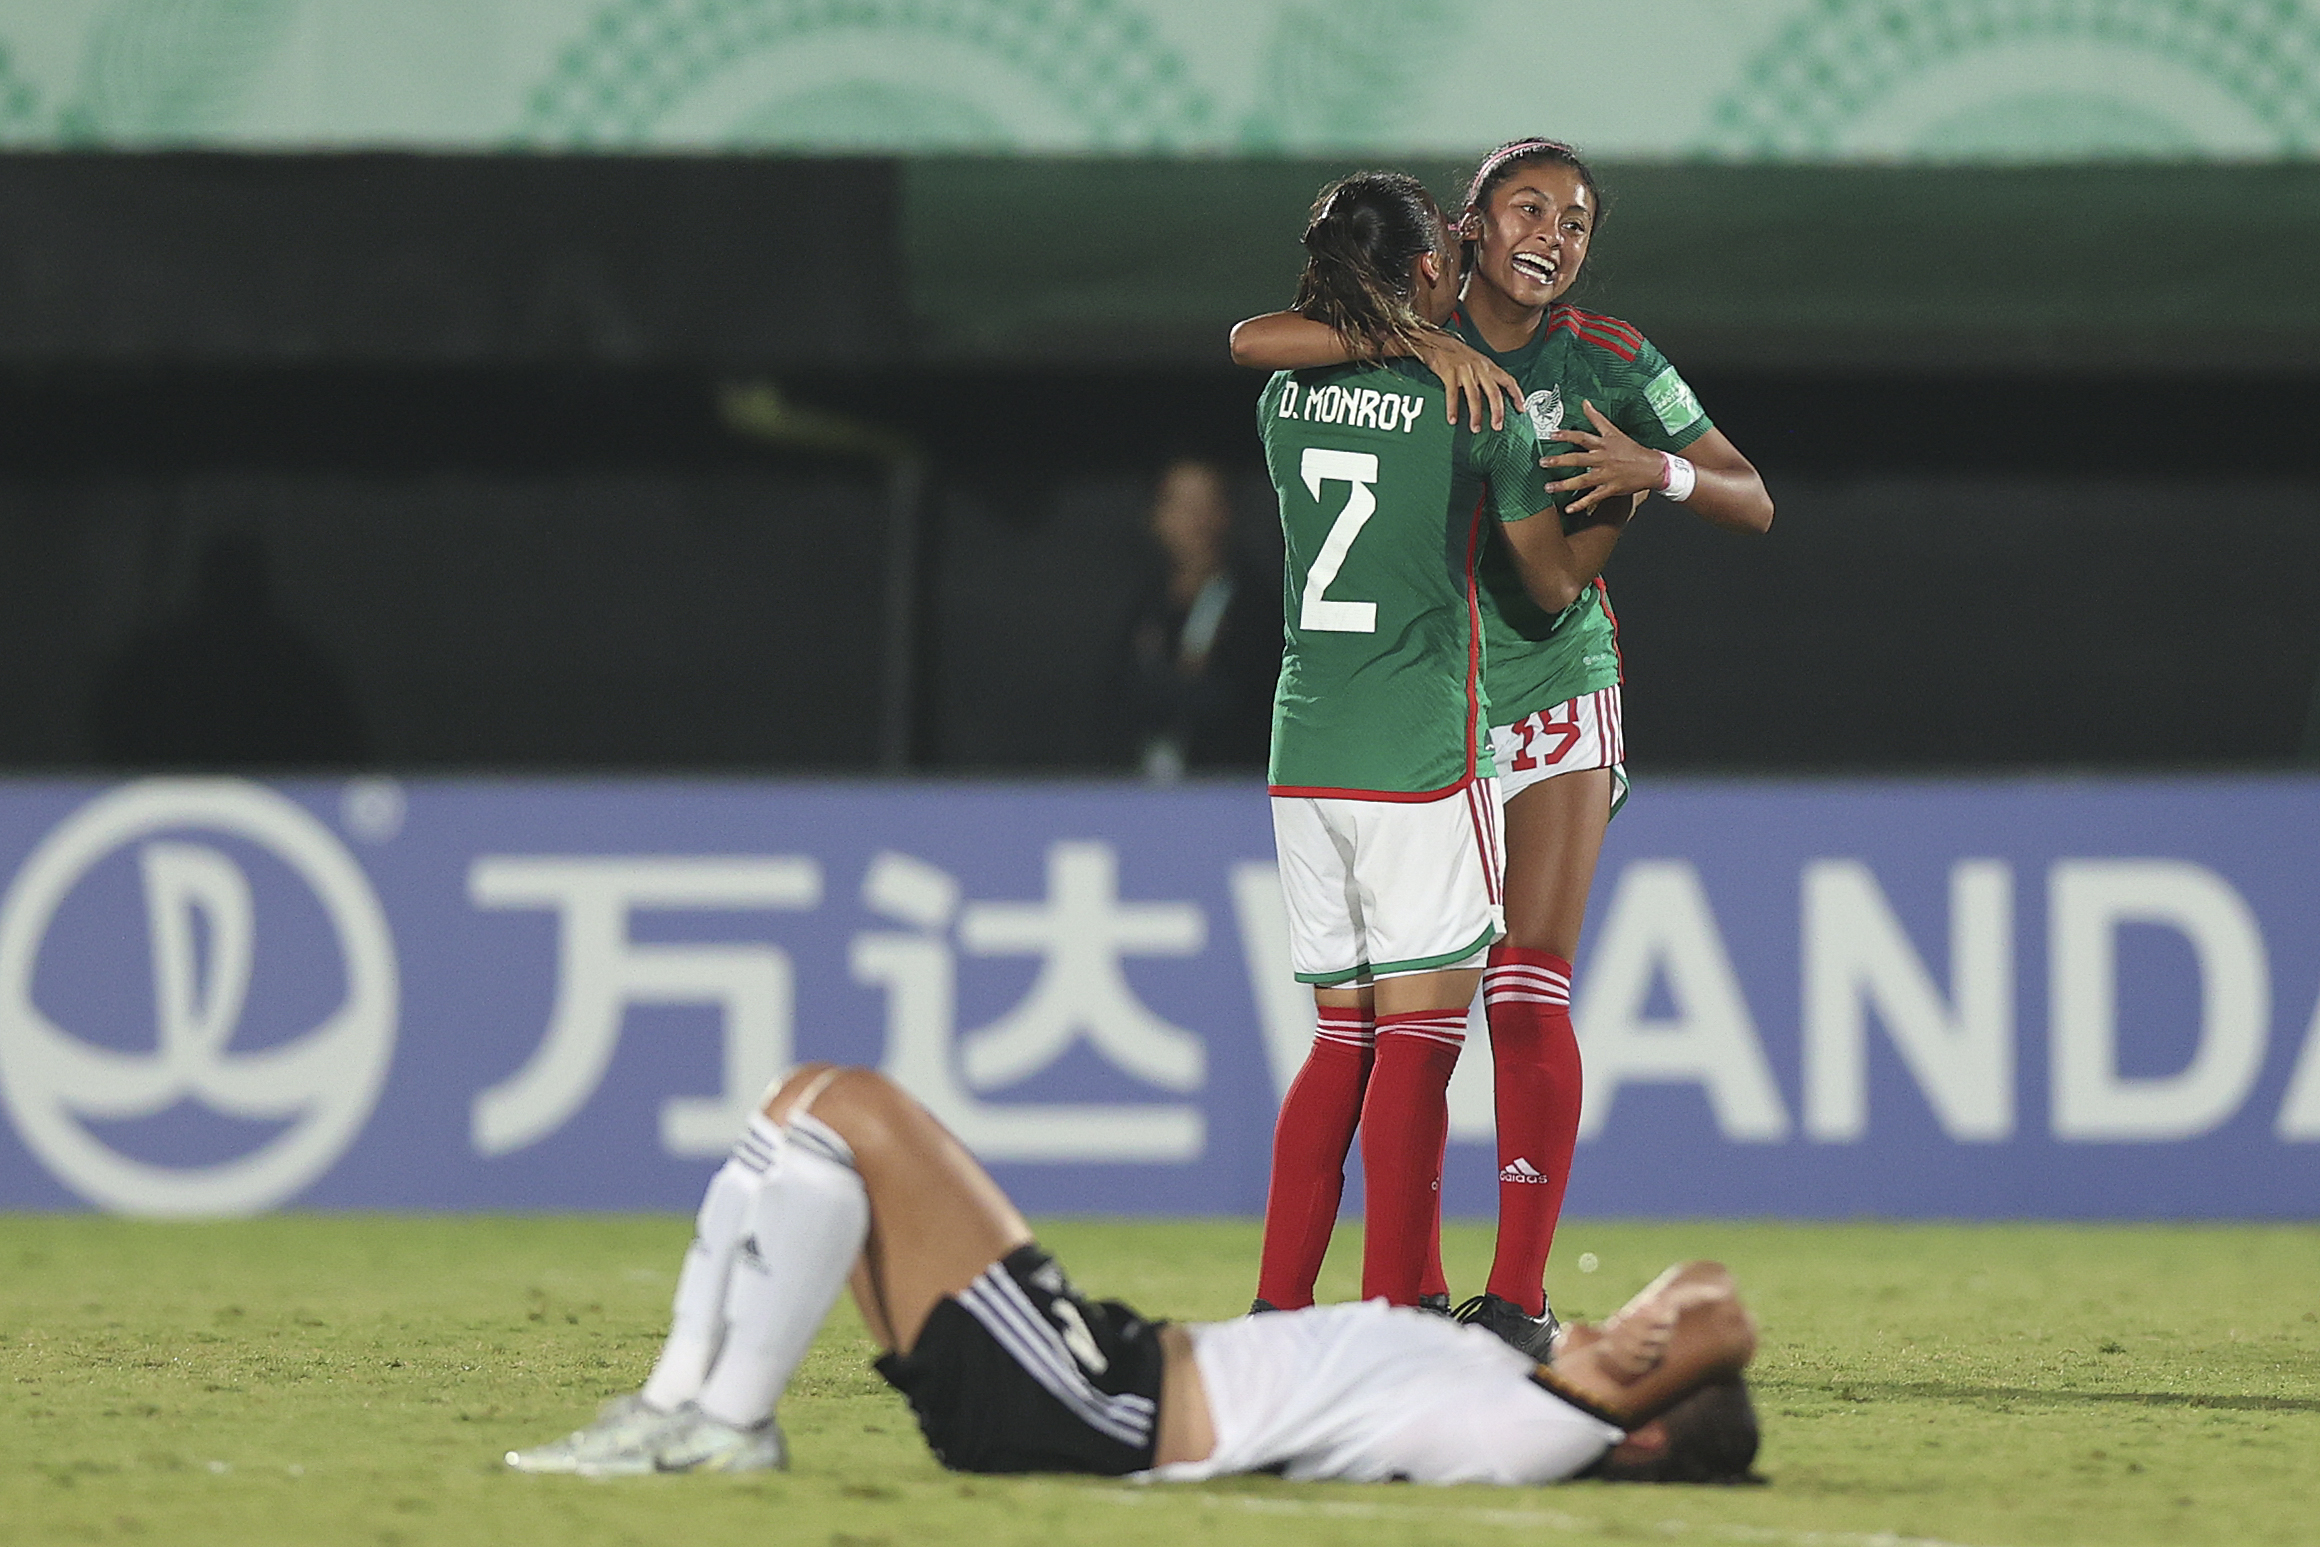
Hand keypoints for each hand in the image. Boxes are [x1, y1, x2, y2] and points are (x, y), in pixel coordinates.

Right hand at [1413, 329, 1523, 431]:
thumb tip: (1494, 396)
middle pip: (1493, 392)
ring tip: (1475, 428)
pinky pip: (1452, 394)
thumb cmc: (1456, 354)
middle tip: (1497, 426)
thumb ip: (1486, 376)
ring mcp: (1464, 370)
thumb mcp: (1477, 361)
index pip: (1508, 380)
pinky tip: (1452, 420)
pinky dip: (1452, 409)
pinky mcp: (1449, 372)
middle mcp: (1479, 368)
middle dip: (1497, 412)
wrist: (1436, 340)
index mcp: (1488, 366)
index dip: (1516, 395)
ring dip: (1476, 415)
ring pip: (1474, 396)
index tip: (1521, 409)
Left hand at [1539, 400, 1664, 515]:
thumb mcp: (1614, 431)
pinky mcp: (1610, 489)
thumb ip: (1597, 418)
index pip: (1582, 437)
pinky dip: (1581, 504)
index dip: (1567, 435)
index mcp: (1604, 444)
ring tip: (1548, 487)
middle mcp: (1603, 459)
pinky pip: (1593, 498)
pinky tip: (1568, 509)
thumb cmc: (1631, 449)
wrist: (1652, 467)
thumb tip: (1585, 402)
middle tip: (1543, 462)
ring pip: (1583, 480)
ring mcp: (1606, 475)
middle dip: (1560, 461)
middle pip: (1579, 459)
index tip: (1551, 435)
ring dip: (1565, 484)